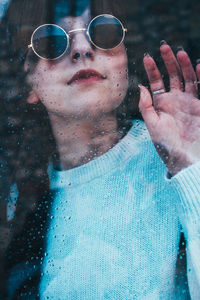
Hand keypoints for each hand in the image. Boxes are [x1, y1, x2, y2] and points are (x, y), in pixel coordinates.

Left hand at [139, 43, 199, 174]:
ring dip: (184, 65)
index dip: (152, 69)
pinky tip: (198, 65)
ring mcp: (189, 100)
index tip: (147, 57)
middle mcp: (175, 99)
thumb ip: (146, 105)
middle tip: (164, 46)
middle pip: (172, 75)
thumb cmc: (166, 142)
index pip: (156, 81)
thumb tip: (140, 86)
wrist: (184, 156)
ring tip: (179, 52)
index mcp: (161, 103)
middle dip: (168, 61)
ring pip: (187, 78)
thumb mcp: (152, 124)